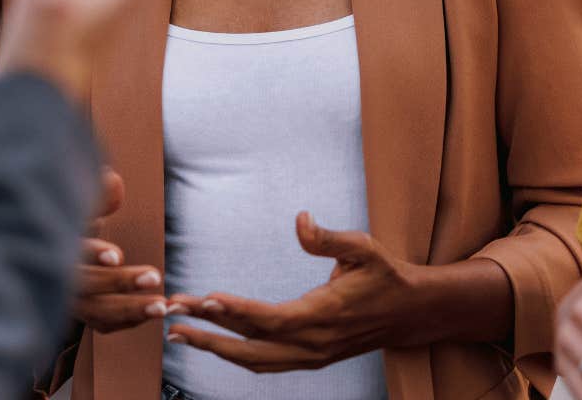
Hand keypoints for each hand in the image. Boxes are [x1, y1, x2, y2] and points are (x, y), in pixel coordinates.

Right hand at [73, 168, 169, 332]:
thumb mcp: (83, 204)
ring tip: (161, 305)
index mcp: (57, 243)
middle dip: (119, 283)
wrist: (57, 247)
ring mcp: (68, 300)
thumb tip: (112, 180)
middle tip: (154, 277)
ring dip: (130, 309)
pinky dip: (129, 320)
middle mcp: (57, 275)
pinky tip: (152, 312)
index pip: (69, 251)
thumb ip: (99, 194)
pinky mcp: (82, 314)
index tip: (117, 256)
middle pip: (85, 285)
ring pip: (96, 311)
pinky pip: (104, 324)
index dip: (92, 254)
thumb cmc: (76, 220)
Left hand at [165, 211, 448, 371]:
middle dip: (207, 334)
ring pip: (253, 360)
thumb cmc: (384, 275)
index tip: (203, 299)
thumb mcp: (363, 247)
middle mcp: (312, 343)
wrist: (411, 313)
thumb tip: (300, 219)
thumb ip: (328, 238)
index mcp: (322, 315)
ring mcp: (310, 356)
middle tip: (170, 317)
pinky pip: (265, 363)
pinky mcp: (309, 359)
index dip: (235, 312)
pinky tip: (213, 343)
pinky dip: (235, 355)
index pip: (269, 318)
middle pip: (250, 346)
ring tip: (179, 333)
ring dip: (214, 348)